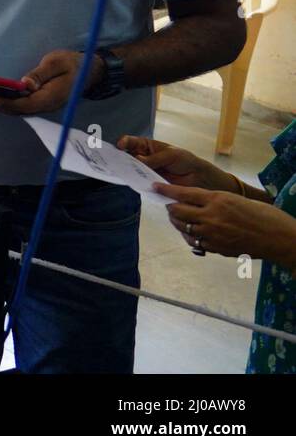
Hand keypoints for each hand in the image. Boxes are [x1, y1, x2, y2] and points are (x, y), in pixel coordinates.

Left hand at [0, 50, 98, 114]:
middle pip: (17, 109)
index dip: (8, 103)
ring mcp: (42, 105)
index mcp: (52, 97)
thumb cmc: (72, 63)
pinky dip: (4, 101)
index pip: (26, 104)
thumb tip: (25, 84)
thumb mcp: (57, 62)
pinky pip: (19, 105)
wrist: (89, 71)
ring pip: (16, 109)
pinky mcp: (38, 102)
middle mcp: (46, 105)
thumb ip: (40, 74)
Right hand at [116, 135, 237, 193]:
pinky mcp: (146, 182)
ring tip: (118, 171)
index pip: (130, 142)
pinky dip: (132, 181)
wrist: (196, 178)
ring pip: (129, 169)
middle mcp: (142, 157)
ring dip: (123, 170)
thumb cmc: (184, 160)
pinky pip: (136, 181)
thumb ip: (154, 159)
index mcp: (146, 146)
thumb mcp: (170, 155)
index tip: (120, 145)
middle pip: (125, 155)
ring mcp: (143, 170)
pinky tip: (128, 181)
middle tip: (112, 159)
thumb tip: (137, 159)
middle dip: (118, 156)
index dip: (124, 142)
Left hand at [156, 182, 295, 264]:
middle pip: (178, 210)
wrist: (279, 238)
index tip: (155, 187)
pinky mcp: (216, 248)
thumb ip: (216, 201)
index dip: (167, 190)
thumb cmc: (265, 215)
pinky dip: (190, 235)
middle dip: (170, 207)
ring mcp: (212, 234)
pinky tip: (191, 232)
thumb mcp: (238, 200)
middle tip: (168, 204)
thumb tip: (200, 202)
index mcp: (217, 199)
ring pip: (183, 226)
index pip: (184, 193)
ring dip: (177, 221)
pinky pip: (194, 241)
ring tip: (176, 217)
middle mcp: (211, 216)